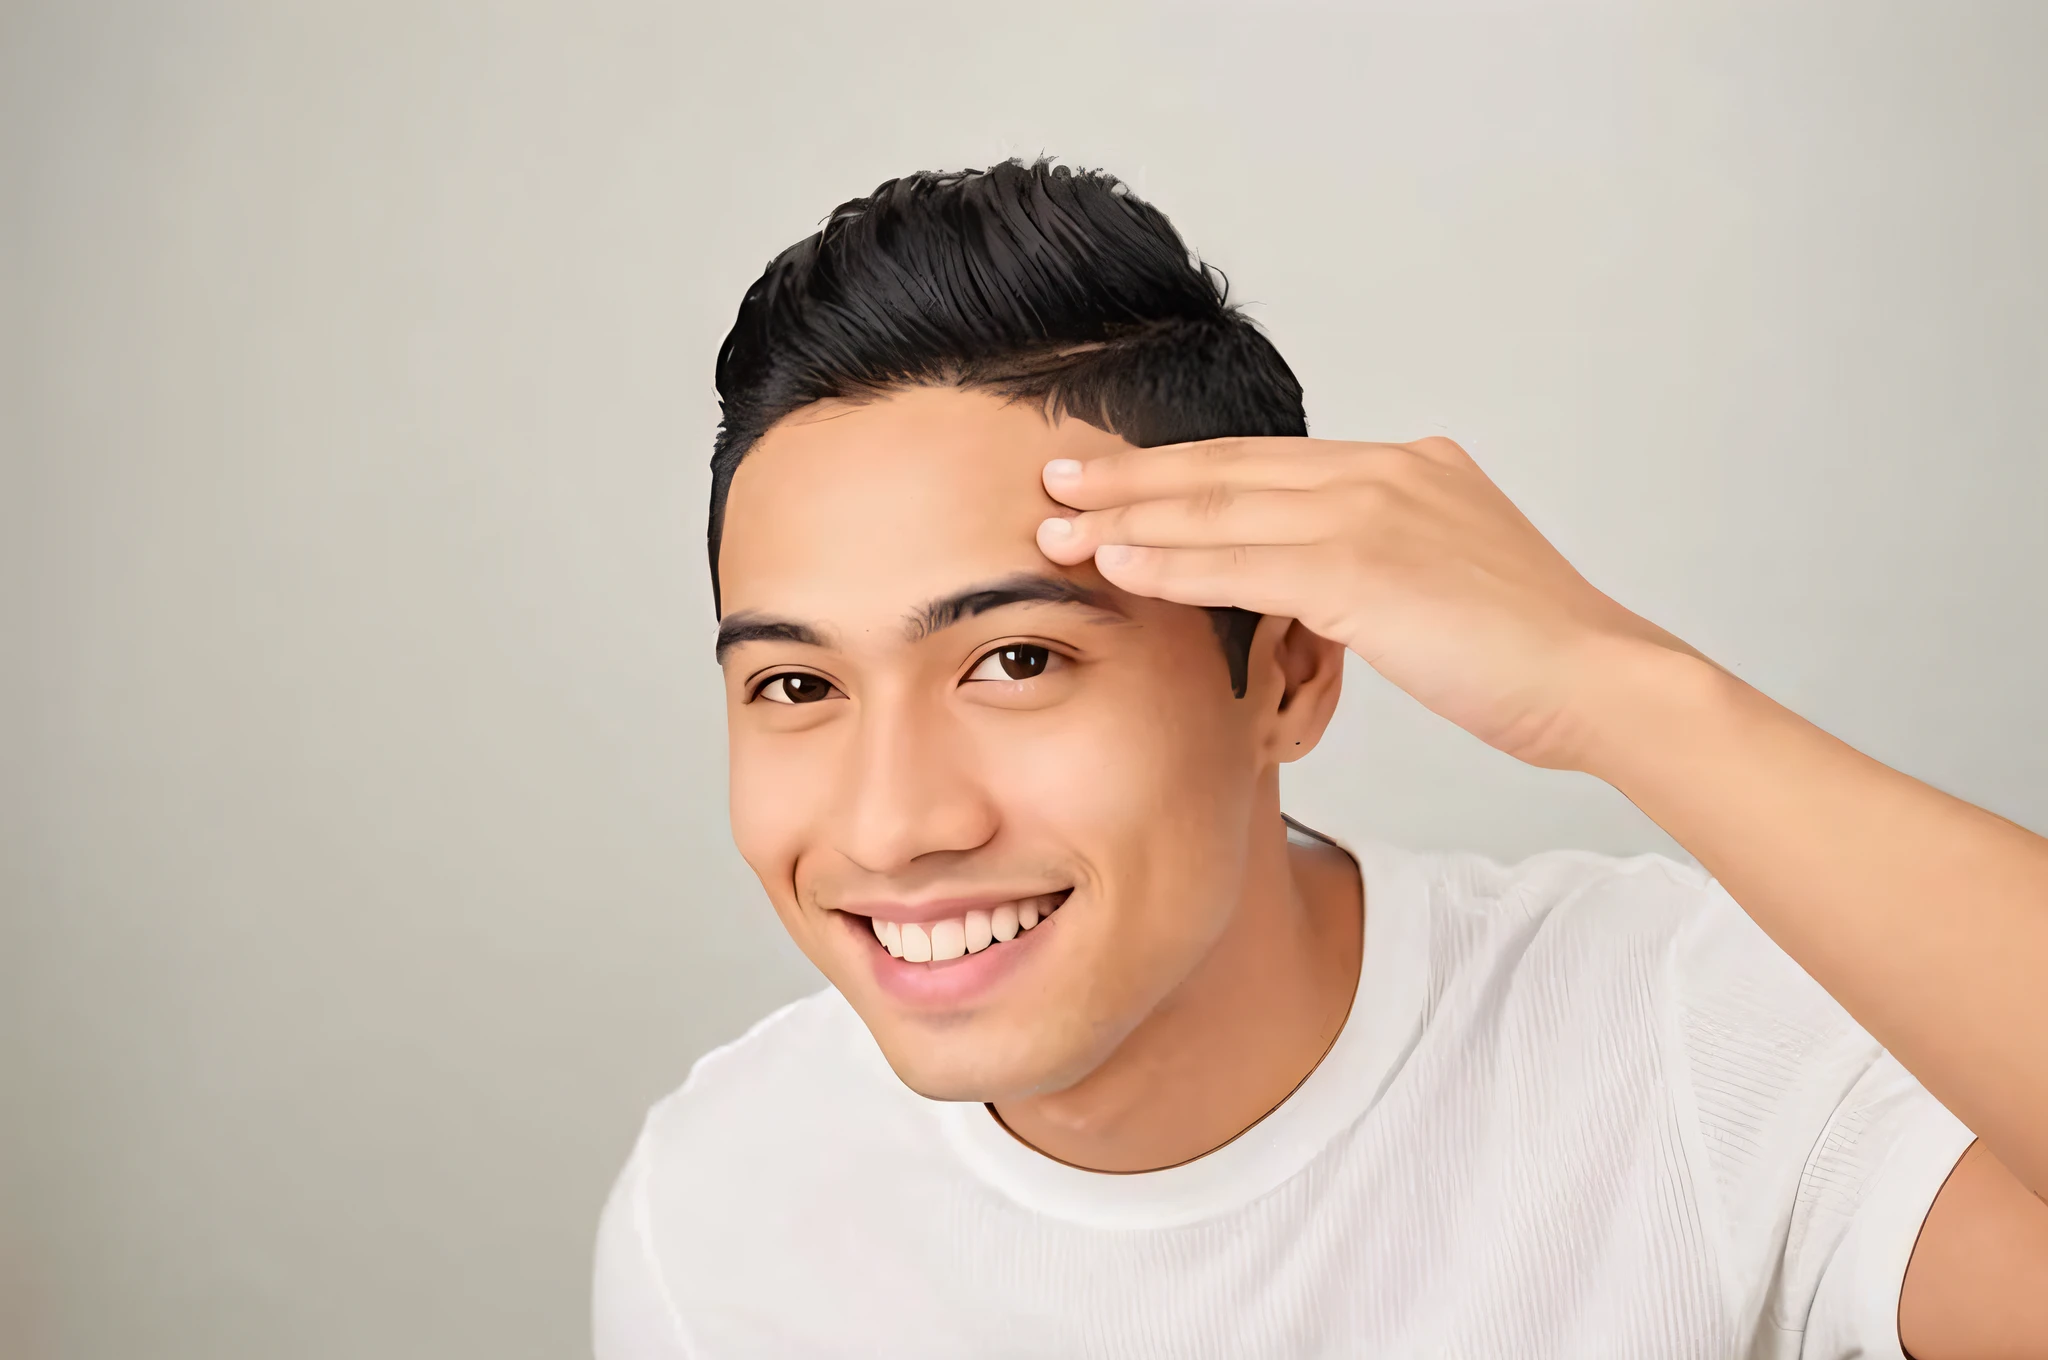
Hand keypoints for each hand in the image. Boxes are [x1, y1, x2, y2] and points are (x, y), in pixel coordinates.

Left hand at [1035, 436, 1702, 770]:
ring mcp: (1378, 513)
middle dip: (1133, 476)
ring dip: (1131, 518)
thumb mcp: (1447, 582)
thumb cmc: (1531, 655)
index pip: (1268, 462)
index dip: (1183, 467)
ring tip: (1057, 527)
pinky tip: (1119, 566)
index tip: (1117, 474)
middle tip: (1056, 478)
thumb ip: (1383, 560)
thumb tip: (1322, 581)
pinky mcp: (1368, 569)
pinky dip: (1174, 562)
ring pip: (1226, 509)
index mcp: (1408, 466)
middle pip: (1231, 469)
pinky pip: (1246, 563)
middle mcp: (1387, 471)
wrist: (1600, 681)